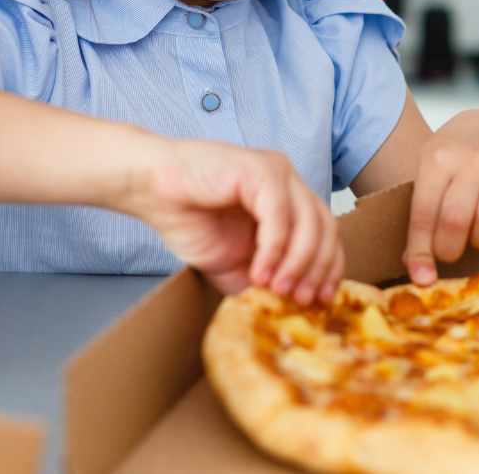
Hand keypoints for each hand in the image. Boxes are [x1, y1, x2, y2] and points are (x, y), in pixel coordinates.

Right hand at [117, 137, 342, 302]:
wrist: (150, 190)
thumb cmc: (188, 220)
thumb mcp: (232, 264)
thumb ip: (262, 280)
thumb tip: (288, 307)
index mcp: (289, 200)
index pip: (326, 233)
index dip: (328, 268)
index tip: (322, 300)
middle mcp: (290, 183)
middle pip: (325, 228)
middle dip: (318, 269)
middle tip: (303, 300)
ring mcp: (278, 172)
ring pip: (309, 222)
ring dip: (297, 263)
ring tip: (278, 291)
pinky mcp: (261, 170)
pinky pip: (279, 216)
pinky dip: (274, 249)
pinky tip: (259, 273)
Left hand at [402, 110, 478, 284]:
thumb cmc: (453, 157)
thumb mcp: (427, 174)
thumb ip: (422, 218)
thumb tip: (418, 271)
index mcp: (439, 159)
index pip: (426, 213)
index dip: (422, 250)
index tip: (423, 277)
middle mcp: (472, 160)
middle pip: (457, 220)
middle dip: (450, 249)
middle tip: (449, 252)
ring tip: (475, 236)